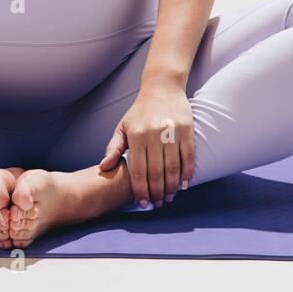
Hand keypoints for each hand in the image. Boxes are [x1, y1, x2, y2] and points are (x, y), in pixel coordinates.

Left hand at [99, 78, 194, 208]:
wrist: (162, 87)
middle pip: (156, 172)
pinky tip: (183, 185)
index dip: (141, 190)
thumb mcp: (122, 127)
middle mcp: (154, 134)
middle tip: (158, 204)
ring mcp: (172, 132)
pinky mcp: (187, 130)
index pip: (138, 170)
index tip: (142, 203)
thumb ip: (113, 148)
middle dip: (157, 193)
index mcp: (137, 135)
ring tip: (169, 197)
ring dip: (172, 187)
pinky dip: (187, 173)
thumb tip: (104, 167)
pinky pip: (188, 156)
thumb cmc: (140, 111)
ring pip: (173, 167)